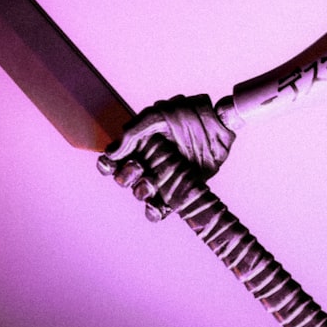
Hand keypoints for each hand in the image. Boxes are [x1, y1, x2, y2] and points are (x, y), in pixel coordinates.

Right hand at [97, 94, 235, 219]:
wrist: (219, 123)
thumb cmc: (188, 115)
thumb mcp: (158, 116)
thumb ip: (133, 133)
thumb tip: (110, 153)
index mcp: (139, 146)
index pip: (113, 161)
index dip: (107, 166)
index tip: (112, 163)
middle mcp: (149, 163)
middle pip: (125, 179)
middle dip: (126, 177)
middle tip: (139, 167)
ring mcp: (164, 177)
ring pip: (141, 193)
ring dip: (141, 191)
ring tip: (151, 184)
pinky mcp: (180, 190)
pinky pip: (163, 207)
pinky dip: (156, 211)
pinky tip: (158, 206)